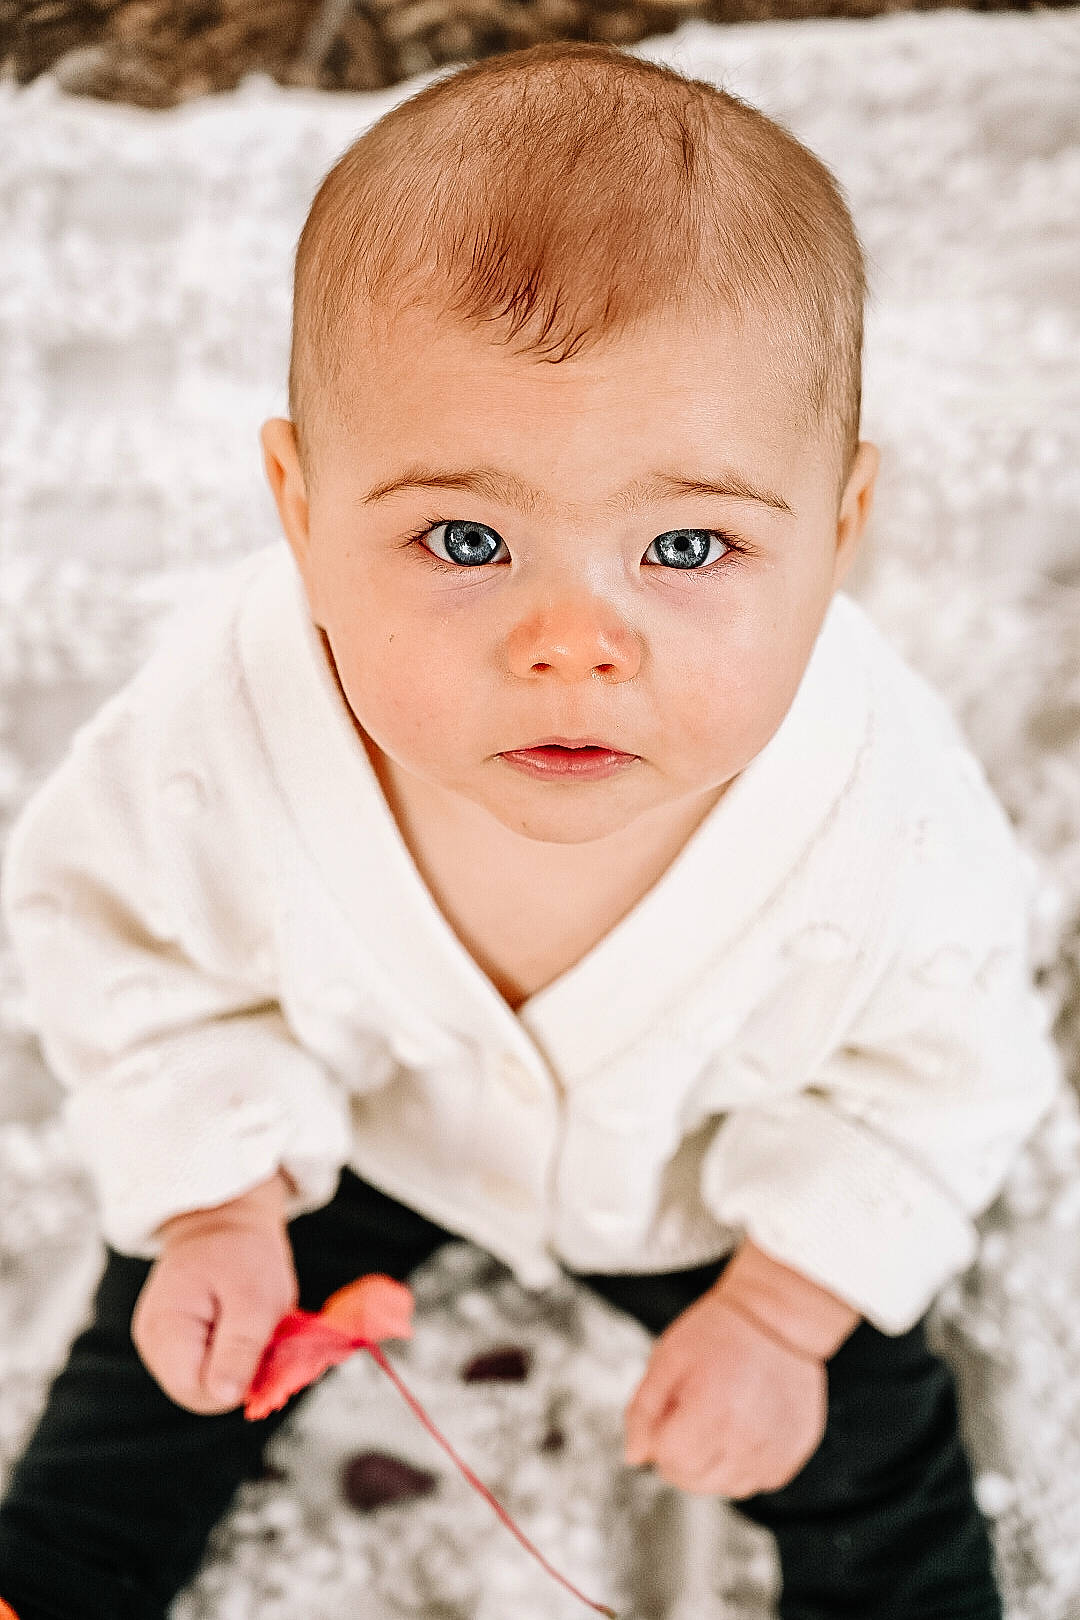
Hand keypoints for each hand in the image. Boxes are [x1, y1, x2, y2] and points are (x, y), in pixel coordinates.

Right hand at [131, 1170, 297, 1413]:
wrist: (226, 1219)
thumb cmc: (244, 1253)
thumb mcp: (255, 1298)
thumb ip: (240, 1349)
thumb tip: (225, 1398)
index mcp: (166, 1330)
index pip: (197, 1392)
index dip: (237, 1380)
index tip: (262, 1345)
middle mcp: (153, 1344)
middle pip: (198, 1392)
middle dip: (238, 1372)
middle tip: (259, 1331)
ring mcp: (160, 1345)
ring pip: (204, 1383)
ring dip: (236, 1363)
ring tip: (247, 1322)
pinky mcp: (174, 1343)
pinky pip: (205, 1367)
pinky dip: (229, 1355)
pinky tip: (237, 1324)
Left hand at [622, 1287, 826, 1498]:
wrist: (776, 1319)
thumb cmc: (719, 1333)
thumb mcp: (667, 1358)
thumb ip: (642, 1410)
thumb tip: (634, 1457)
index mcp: (712, 1410)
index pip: (668, 1460)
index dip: (659, 1438)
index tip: (670, 1412)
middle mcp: (747, 1439)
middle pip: (694, 1480)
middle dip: (681, 1454)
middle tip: (693, 1413)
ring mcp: (773, 1452)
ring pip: (724, 1487)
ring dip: (712, 1462)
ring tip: (720, 1418)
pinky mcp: (791, 1456)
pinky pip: (755, 1482)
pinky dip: (742, 1464)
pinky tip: (743, 1428)